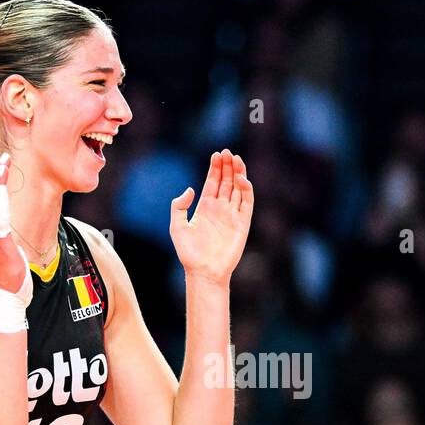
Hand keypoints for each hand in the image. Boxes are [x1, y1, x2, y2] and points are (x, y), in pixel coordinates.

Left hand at [170, 149, 253, 286]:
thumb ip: (179, 206)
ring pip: (238, 189)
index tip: (217, 154)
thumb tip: (191, 189)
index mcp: (206, 208)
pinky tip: (241, 178)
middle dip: (227, 166)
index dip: (215, 168)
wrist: (203, 271)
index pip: (213, 182)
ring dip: (238, 173)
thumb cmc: (189, 253)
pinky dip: (246, 190)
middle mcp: (220, 209)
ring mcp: (232, 215)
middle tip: (227, 152)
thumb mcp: (177, 226)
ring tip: (236, 159)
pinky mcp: (243, 224)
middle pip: (227, 182)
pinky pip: (247, 203)